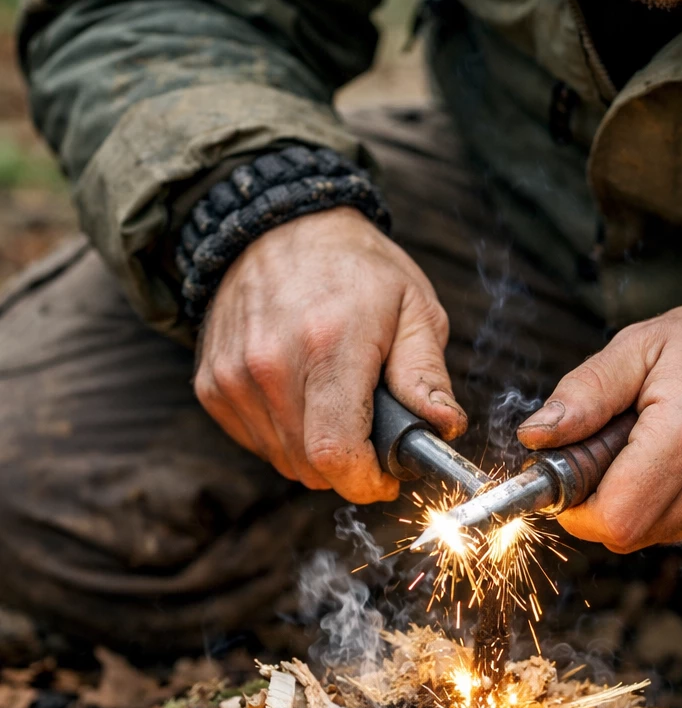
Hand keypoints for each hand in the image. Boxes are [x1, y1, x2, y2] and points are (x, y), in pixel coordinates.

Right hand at [194, 209, 465, 499]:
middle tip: (371, 430)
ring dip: (317, 450)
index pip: (335, 453)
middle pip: (311, 466)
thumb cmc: (357, 268)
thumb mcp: (413, 306)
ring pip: (284, 460)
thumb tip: (445, 427)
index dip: (367, 481)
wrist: (277, 226)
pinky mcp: (211, 384)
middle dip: (350, 465)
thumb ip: (427, 374)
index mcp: (329, 344)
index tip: (387, 475)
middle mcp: (270, 364)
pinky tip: (301, 393)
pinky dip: (285, 434)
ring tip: (337, 403)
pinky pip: (256, 441)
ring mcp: (233, 376)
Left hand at [517, 298, 681, 549]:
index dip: (579, 505)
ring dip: (644, 502)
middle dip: (608, 499)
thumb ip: (584, 394)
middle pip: (630, 532)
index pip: (611, 520)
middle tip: (622, 448)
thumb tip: (537, 437)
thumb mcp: (640, 345)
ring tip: (665, 447)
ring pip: (658, 536)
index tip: (577, 471)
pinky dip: (678, 505)